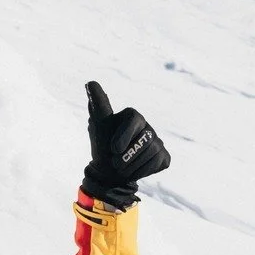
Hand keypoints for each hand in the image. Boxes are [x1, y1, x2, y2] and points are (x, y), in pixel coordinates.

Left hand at [81, 80, 170, 208]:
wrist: (108, 172)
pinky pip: (159, 162)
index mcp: (132, 115)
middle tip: (114, 163)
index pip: (134, 118)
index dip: (124, 136)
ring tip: (122, 168)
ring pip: (152, 152)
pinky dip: (143, 170)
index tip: (113, 149)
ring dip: (133, 165)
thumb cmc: (102, 145)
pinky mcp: (163, 156)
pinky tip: (135, 170)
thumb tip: (90, 82)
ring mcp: (157, 141)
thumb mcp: (98, 125)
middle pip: (144, 139)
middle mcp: (147, 126)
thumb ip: (98, 104)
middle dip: (127, 156)